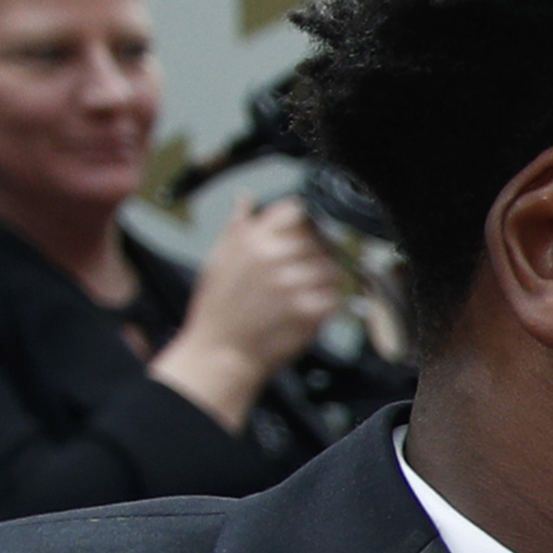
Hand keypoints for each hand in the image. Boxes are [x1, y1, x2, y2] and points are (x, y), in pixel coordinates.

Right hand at [149, 197, 343, 431]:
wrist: (220, 353)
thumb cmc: (217, 310)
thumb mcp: (219, 259)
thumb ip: (238, 226)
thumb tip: (246, 199)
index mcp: (252, 240)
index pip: (296, 210)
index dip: (303, 221)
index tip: (302, 232)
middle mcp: (274, 258)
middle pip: (319, 239)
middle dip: (315, 252)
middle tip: (302, 270)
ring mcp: (294, 285)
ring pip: (331, 267)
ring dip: (324, 278)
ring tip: (304, 292)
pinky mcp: (309, 310)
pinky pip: (335, 296)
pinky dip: (327, 302)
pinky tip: (308, 308)